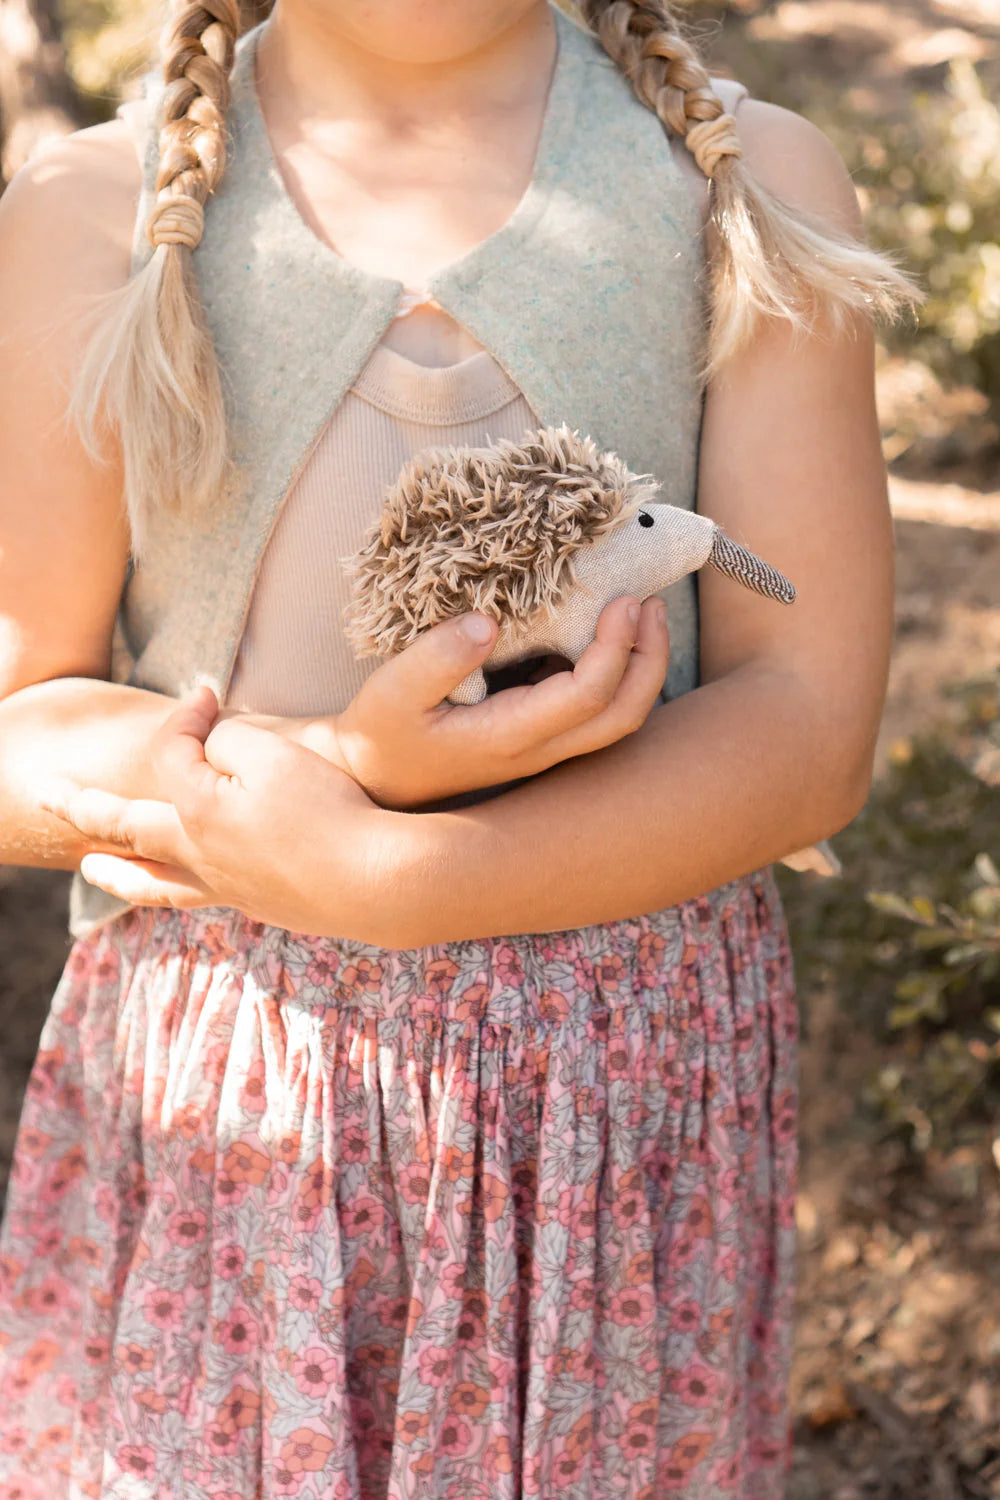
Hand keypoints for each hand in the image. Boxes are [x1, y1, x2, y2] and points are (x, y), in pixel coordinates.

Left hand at [38, 687, 391, 937]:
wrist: (375, 881)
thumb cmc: (327, 811)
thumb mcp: (273, 754)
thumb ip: (226, 740)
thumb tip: (207, 742)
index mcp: (196, 811)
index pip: (171, 752)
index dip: (185, 717)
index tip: (206, 692)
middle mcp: (198, 854)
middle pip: (125, 829)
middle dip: (83, 806)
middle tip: (47, 795)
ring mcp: (226, 887)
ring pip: (152, 881)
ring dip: (113, 871)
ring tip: (87, 868)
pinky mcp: (257, 905)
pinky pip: (191, 898)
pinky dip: (165, 890)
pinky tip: (172, 885)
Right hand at [297, 593, 668, 808]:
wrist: (376, 778)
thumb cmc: (383, 734)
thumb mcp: (391, 693)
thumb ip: (436, 658)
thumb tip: (488, 620)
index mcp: (508, 736)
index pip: (586, 697)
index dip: (615, 648)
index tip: (622, 600)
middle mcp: (538, 750)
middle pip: (624, 716)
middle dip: (650, 658)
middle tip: (650, 602)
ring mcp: (543, 748)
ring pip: (618, 719)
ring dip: (641, 667)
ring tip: (642, 611)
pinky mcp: (539, 737)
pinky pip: (596, 711)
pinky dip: (617, 672)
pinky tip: (604, 631)